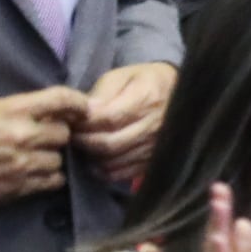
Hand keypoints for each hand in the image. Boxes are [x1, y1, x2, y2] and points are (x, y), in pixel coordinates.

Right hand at [0, 86, 88, 210]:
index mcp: (14, 110)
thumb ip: (19, 109)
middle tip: (50, 139)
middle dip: (60, 136)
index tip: (83, 109)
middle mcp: (23, 136)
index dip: (78, 103)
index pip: (62, 99)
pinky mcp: (17, 189)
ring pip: (59, 160)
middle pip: (65, 134)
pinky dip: (49, 179)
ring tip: (39, 159)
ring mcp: (22, 164)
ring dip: (53, 159)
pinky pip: (50, 183)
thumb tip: (48, 111)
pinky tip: (38, 176)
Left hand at [75, 61, 177, 188]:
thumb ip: (101, 94)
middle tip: (72, 136)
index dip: (85, 123)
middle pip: (110, 143)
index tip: (72, 121)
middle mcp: (154, 125)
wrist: (178, 93)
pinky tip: (96, 159)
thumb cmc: (144, 82)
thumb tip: (82, 113)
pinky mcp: (152, 159)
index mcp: (147, 98)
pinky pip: (122, 174)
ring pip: (113, 161)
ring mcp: (155, 145)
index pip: (109, 118)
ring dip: (91, 157)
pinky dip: (103, 171)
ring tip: (83, 146)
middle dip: (84, 142)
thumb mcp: (122, 76)